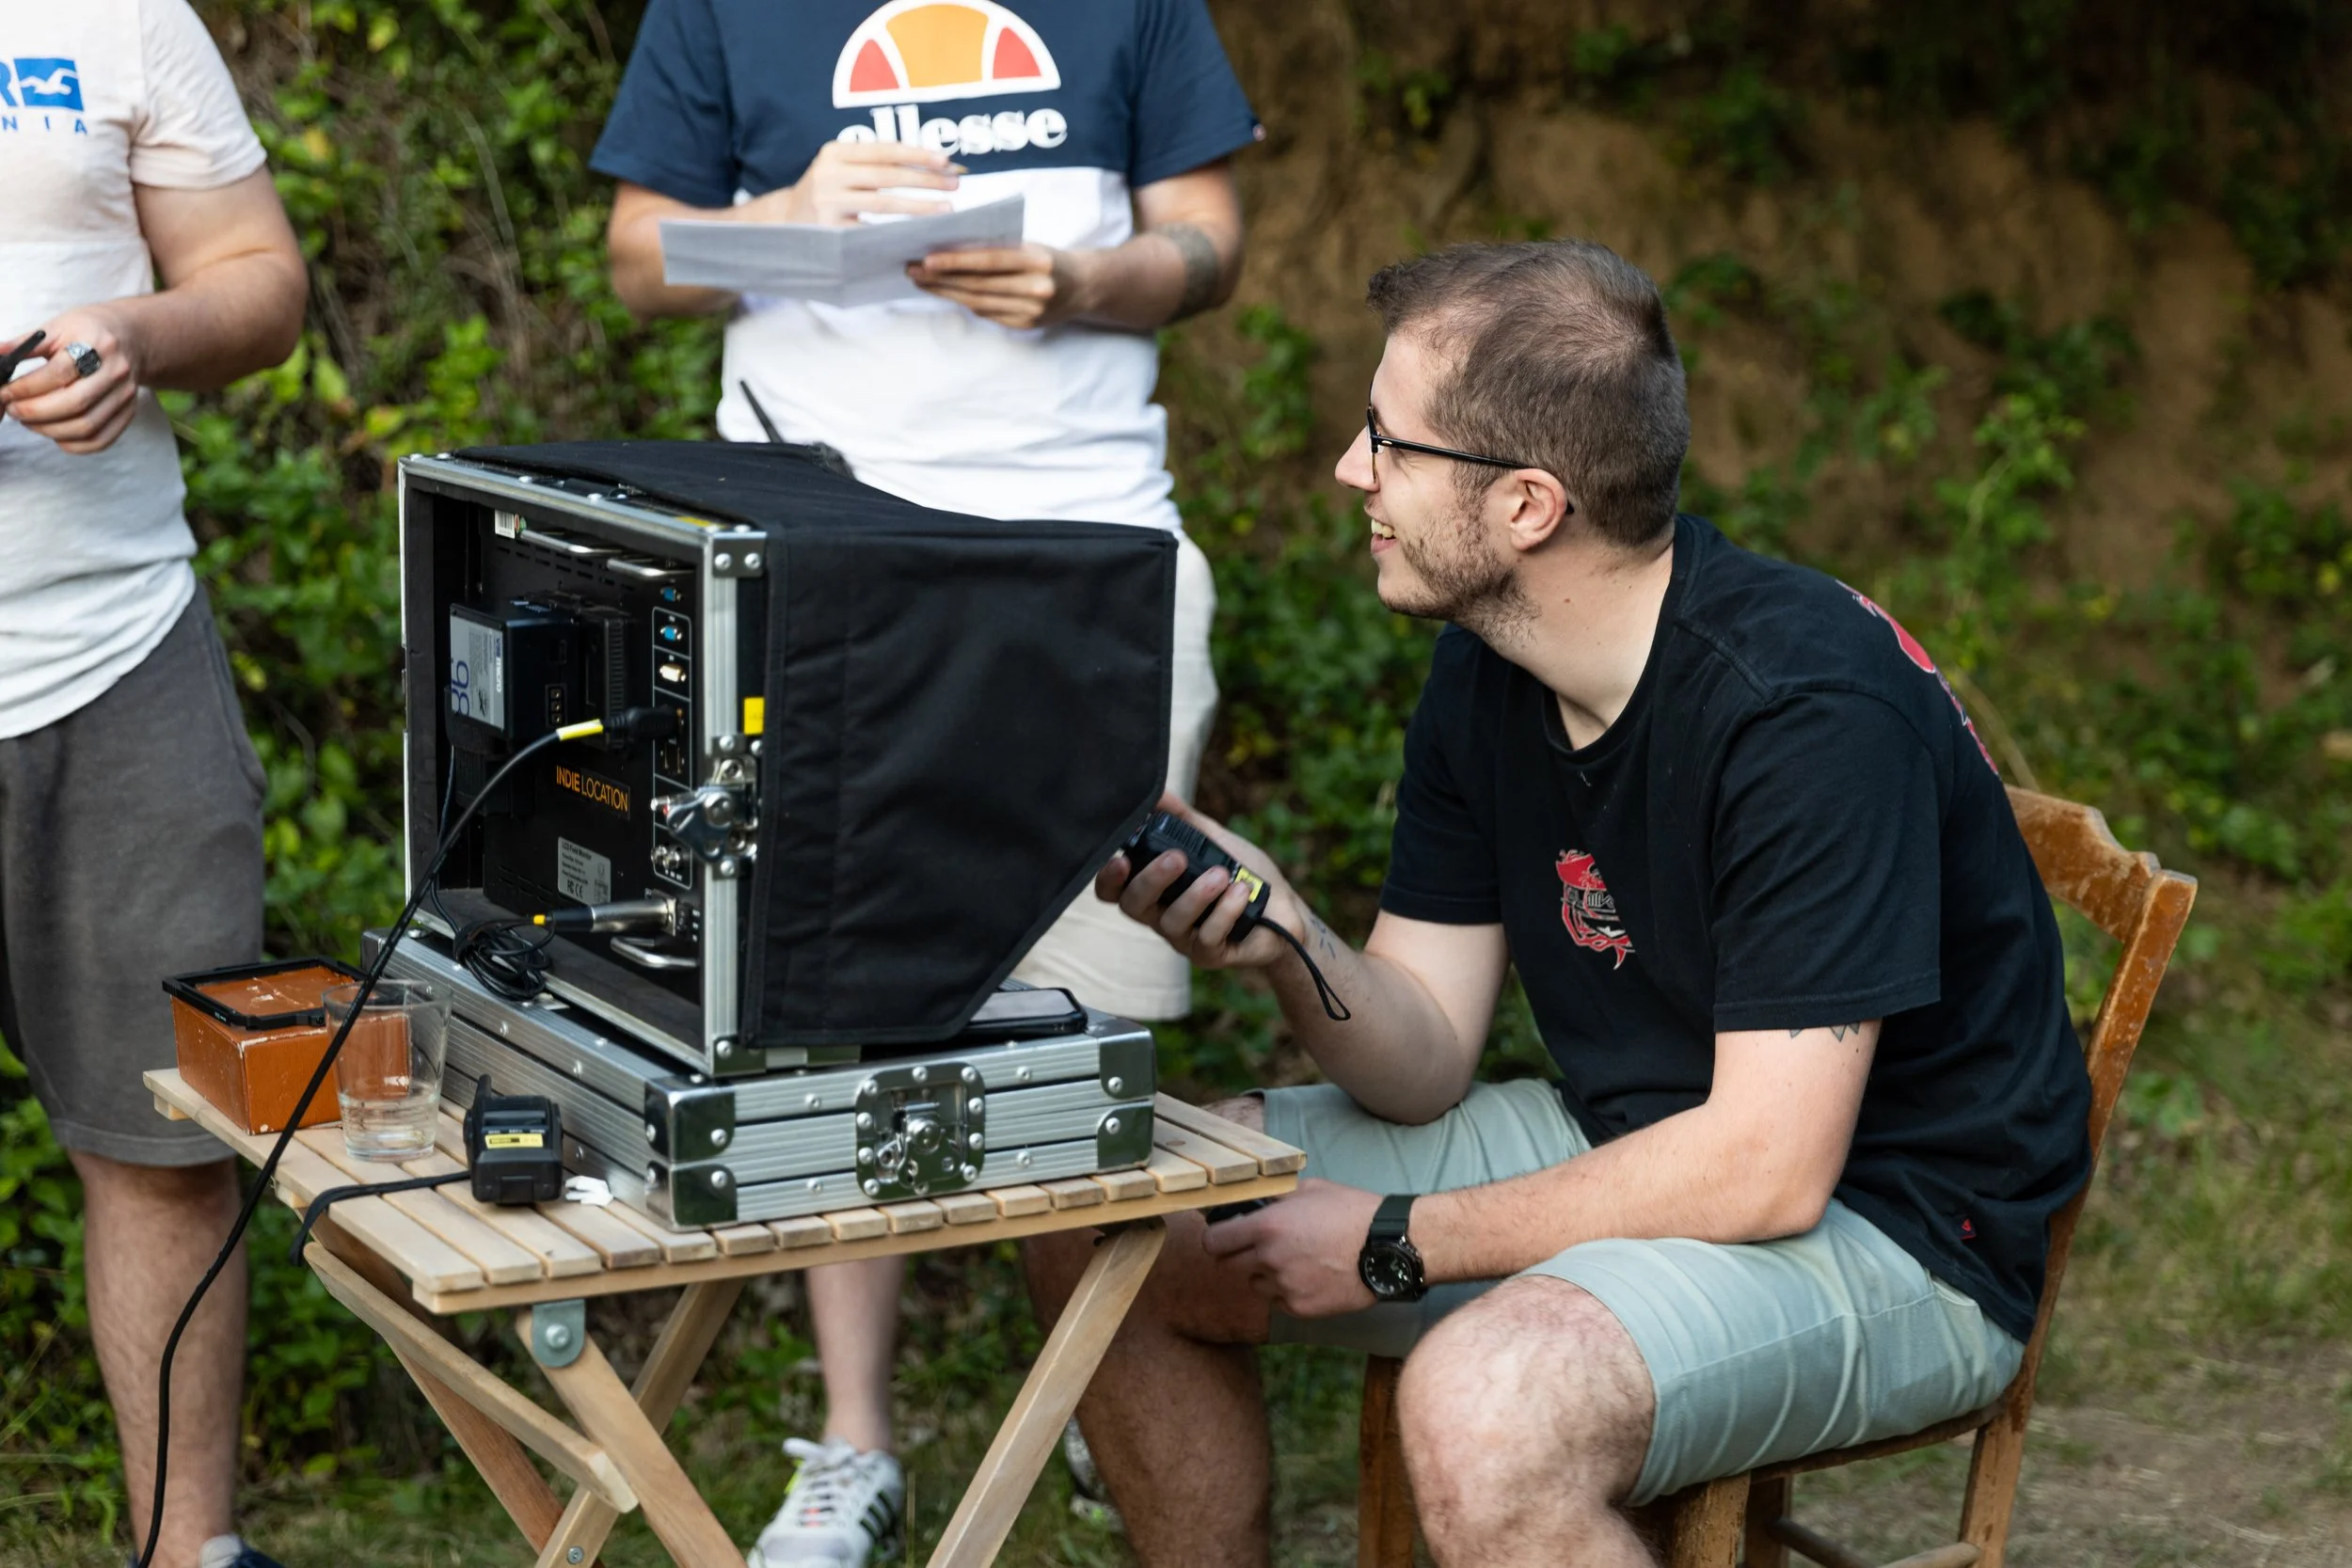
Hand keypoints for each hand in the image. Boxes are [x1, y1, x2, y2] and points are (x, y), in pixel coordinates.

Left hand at [0, 307, 142, 453]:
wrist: (130, 338)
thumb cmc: (87, 332)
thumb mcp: (56, 328)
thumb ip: (24, 345)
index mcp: (97, 345)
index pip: (59, 373)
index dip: (27, 387)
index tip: (5, 392)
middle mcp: (116, 372)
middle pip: (75, 404)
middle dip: (35, 412)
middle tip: (13, 410)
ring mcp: (125, 395)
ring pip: (86, 426)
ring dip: (49, 430)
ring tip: (29, 421)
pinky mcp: (129, 413)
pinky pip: (100, 440)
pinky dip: (73, 445)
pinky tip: (54, 433)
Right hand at [746, 140, 961, 225]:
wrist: (786, 222)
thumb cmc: (827, 193)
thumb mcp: (842, 170)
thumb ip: (875, 164)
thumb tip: (932, 165)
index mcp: (835, 152)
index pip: (885, 150)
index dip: (918, 154)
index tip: (946, 159)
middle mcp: (829, 173)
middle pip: (888, 175)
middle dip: (926, 179)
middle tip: (955, 184)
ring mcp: (828, 202)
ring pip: (883, 202)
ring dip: (920, 206)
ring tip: (947, 209)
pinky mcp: (830, 230)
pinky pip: (872, 231)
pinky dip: (898, 232)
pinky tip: (920, 234)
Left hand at [908, 243, 1089, 329]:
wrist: (1084, 286)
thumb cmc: (1047, 258)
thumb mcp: (1028, 246)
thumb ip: (996, 249)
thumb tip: (949, 252)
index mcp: (1037, 260)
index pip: (988, 261)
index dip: (955, 262)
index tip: (926, 259)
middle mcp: (1036, 288)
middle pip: (978, 285)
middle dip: (941, 279)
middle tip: (913, 270)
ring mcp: (1032, 311)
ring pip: (978, 303)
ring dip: (946, 293)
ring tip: (922, 282)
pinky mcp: (1026, 326)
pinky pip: (988, 314)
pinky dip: (965, 303)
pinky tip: (946, 294)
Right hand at [1095, 791, 1309, 971]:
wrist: (1286, 908)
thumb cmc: (1243, 874)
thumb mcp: (1212, 840)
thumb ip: (1182, 819)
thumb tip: (1157, 791)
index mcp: (1156, 889)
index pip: (1115, 891)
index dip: (1109, 879)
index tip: (1121, 858)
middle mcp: (1162, 915)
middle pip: (1134, 906)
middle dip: (1152, 879)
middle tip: (1177, 858)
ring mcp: (1185, 938)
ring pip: (1172, 922)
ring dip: (1196, 895)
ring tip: (1221, 874)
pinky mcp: (1210, 954)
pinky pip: (1208, 936)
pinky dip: (1225, 911)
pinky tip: (1242, 891)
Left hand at [1201, 1178, 1381, 1317]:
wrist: (1388, 1248)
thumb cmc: (1352, 1211)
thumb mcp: (1310, 1190)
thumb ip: (1276, 1199)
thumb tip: (1255, 1202)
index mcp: (1267, 1227)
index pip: (1214, 1242)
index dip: (1215, 1238)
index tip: (1221, 1236)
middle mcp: (1269, 1259)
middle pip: (1228, 1266)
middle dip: (1239, 1255)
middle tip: (1260, 1247)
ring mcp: (1285, 1287)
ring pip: (1256, 1284)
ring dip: (1265, 1274)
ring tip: (1295, 1260)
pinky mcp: (1301, 1308)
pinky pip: (1279, 1301)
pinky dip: (1287, 1291)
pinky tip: (1310, 1275)